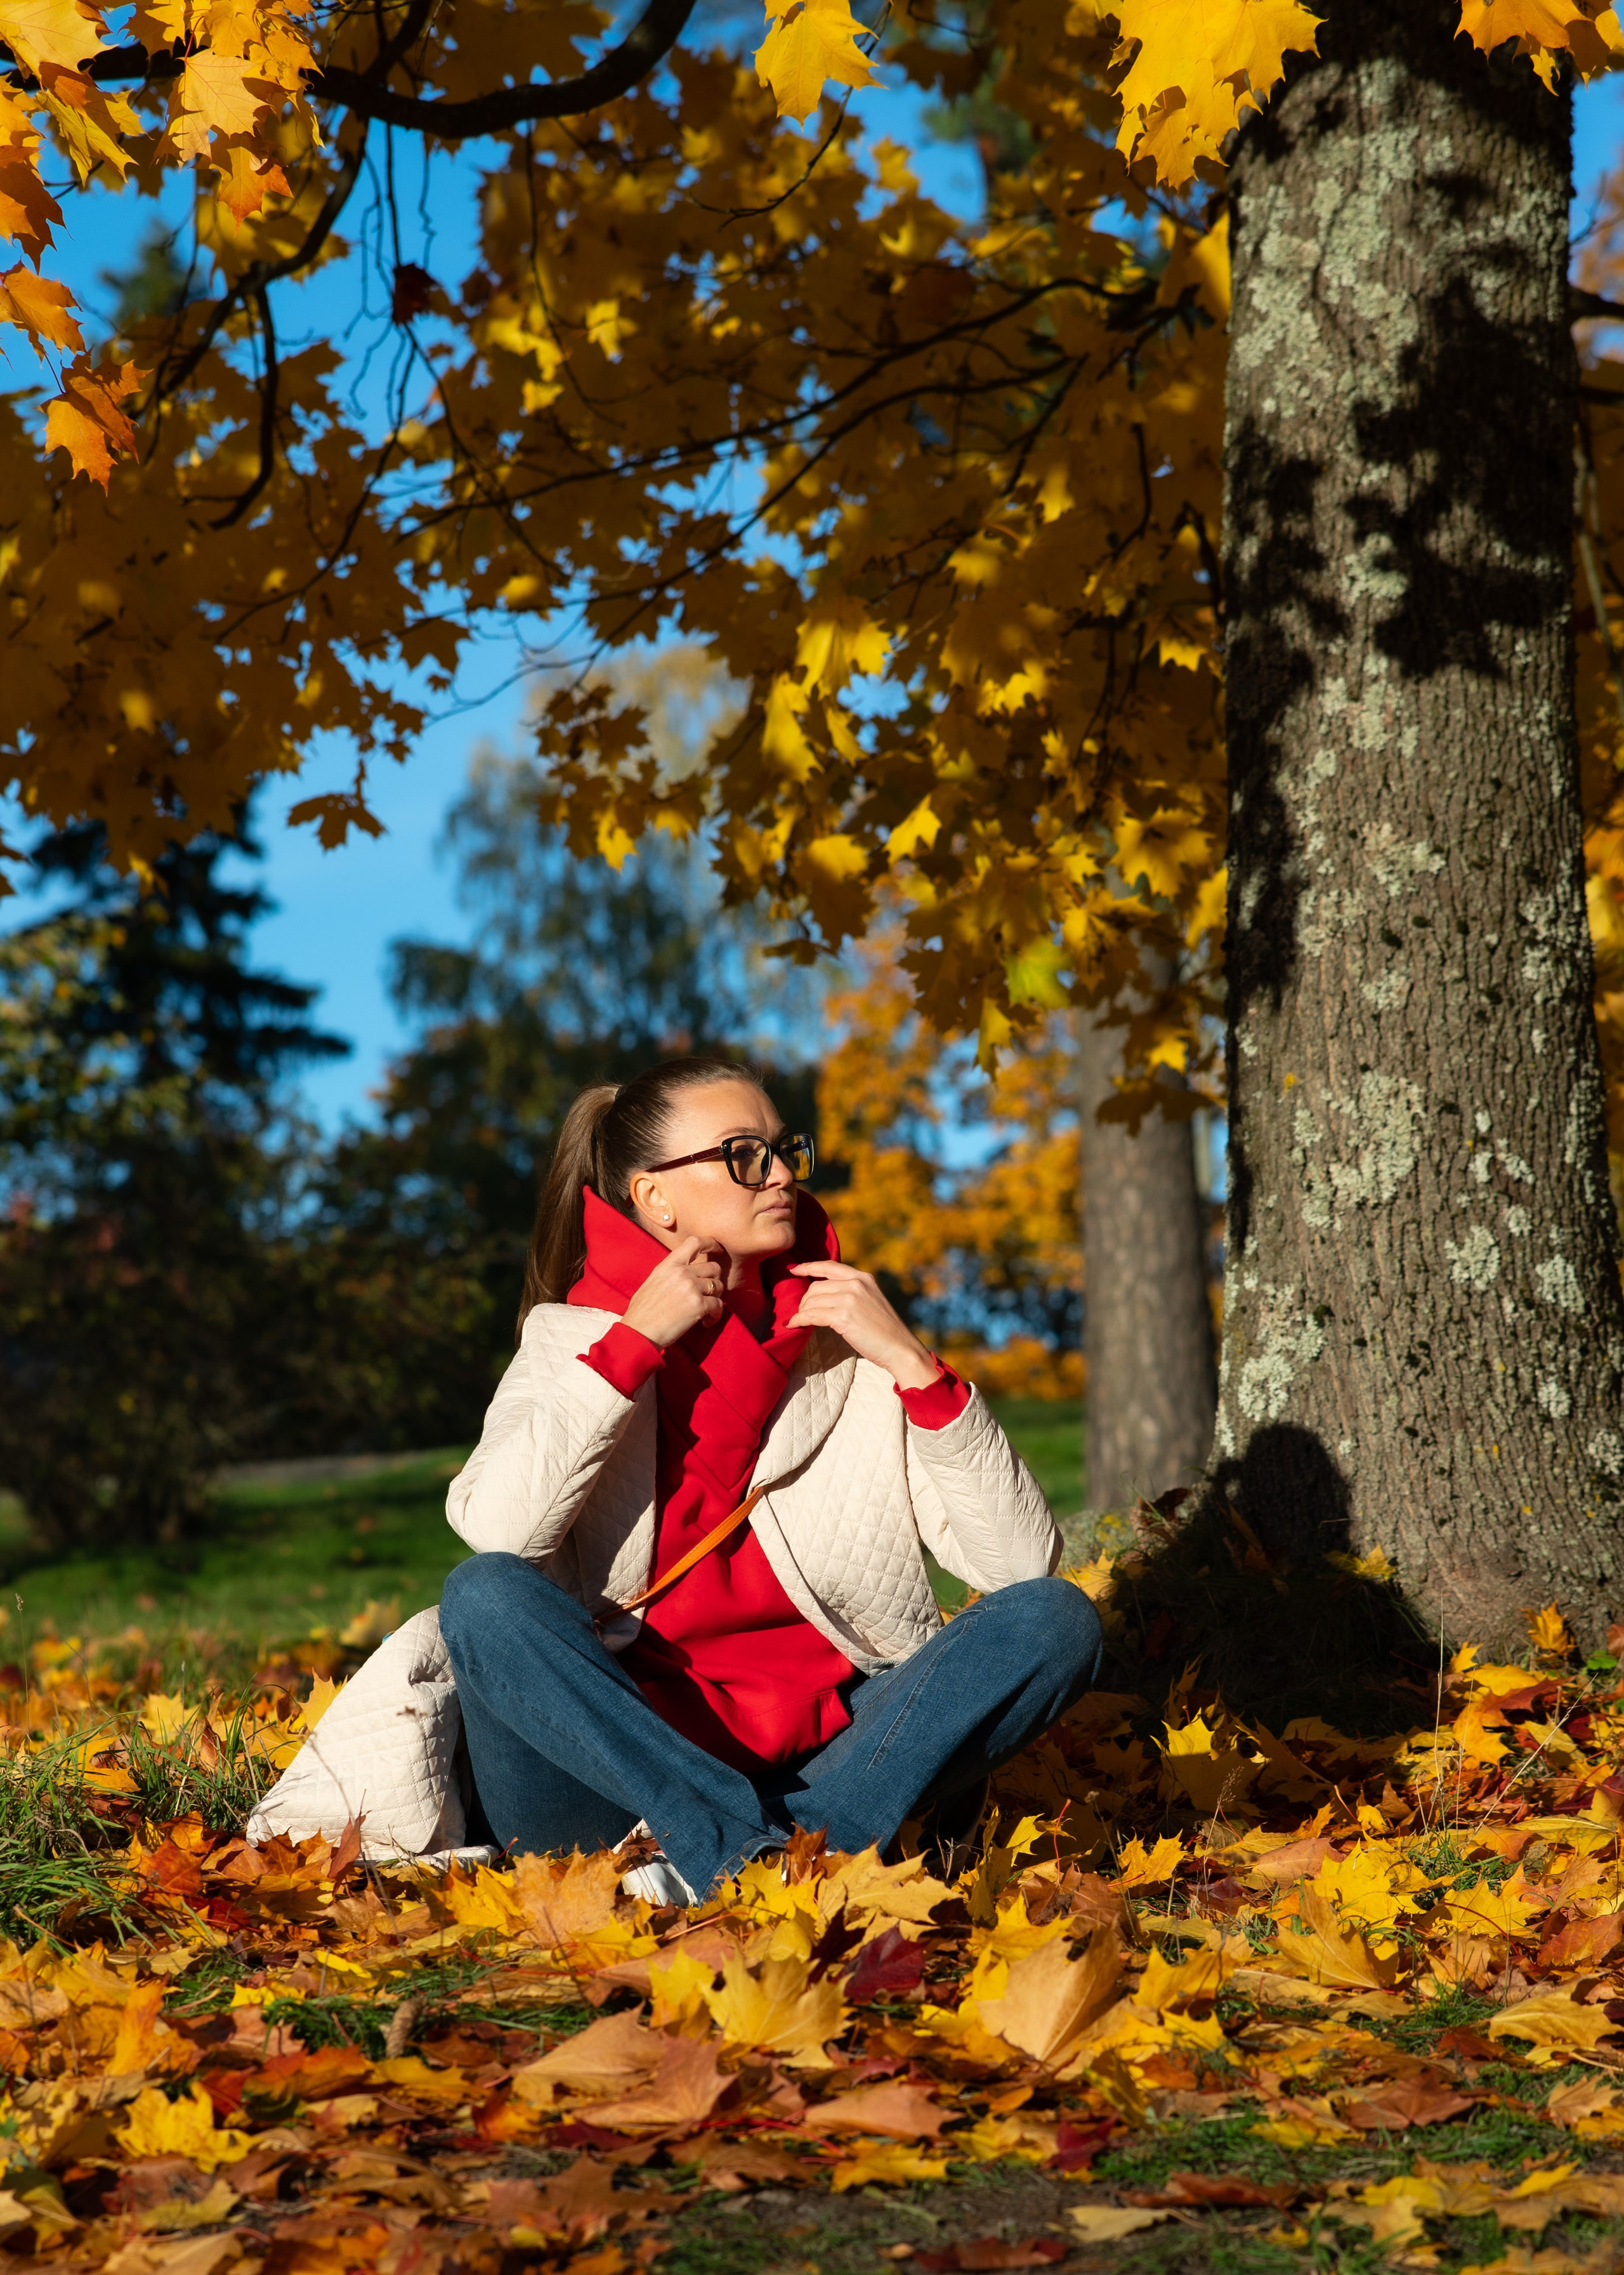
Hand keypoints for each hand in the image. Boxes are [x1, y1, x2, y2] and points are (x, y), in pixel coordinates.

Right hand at [622, 1236, 725, 1347]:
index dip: (711, 1243)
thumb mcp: (652, 1282)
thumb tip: (685, 1271)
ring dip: (715, 1298)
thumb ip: (670, 1273)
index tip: (718, 1249)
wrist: (639, 1333)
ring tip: (706, 1310)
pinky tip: (706, 1322)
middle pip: (714, 1267)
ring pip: (718, 1286)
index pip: (695, 1242)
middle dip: (714, 1280)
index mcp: (669, 1265)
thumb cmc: (642, 1312)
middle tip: (708, 1293)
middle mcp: (682, 1273)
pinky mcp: (699, 1305)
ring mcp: (692, 1288)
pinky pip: (718, 1305)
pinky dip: (715, 1315)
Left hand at [786, 1261, 938, 1388]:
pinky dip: (799, 1320)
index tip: (793, 1269)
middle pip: (816, 1286)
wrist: (900, 1348)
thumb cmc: (885, 1331)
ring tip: (800, 1321)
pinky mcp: (843, 1316)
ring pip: (812, 1301)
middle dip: (805, 1301)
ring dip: (802, 1312)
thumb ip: (852, 1293)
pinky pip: (811, 1315)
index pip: (829, 1266)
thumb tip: (824, 1296)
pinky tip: (794, 1325)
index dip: (808, 1266)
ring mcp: (849, 1299)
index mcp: (863, 1277)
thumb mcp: (871, 1301)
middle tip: (803, 1313)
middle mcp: (856, 1284)